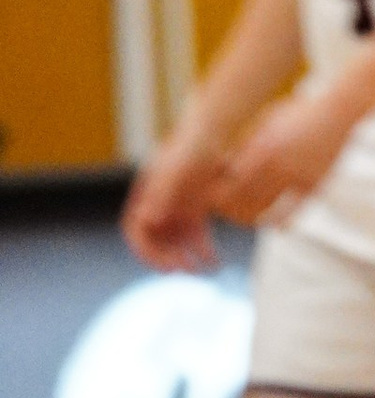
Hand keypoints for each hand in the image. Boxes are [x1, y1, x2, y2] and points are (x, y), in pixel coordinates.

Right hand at [123, 126, 225, 271]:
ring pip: (177, 241)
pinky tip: (215, 261)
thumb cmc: (192, 146)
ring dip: (186, 257)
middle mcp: (159, 203)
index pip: (135, 230)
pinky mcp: (196, 207)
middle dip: (168, 257)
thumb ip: (162, 193)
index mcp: (146, 194)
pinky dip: (203, 249)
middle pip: (157, 240)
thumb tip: (147, 219)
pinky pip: (196, 234)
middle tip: (185, 269)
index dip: (146, 250)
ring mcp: (177, 205)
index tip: (162, 263)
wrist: (214, 128)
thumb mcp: (177, 168)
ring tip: (201, 269)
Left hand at [211, 82, 355, 226]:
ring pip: (264, 212)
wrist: (337, 111)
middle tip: (224, 211)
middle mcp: (277, 167)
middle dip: (229, 210)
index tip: (211, 198)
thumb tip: (224, 164)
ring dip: (250, 219)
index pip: (228, 186)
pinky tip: (275, 226)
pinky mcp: (313, 187)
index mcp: (261, 150)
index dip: (216, 197)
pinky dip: (280, 223)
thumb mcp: (268, 121)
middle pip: (242, 202)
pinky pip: (292, 213)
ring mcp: (296, 178)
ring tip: (245, 218)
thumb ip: (247, 143)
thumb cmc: (298, 113)